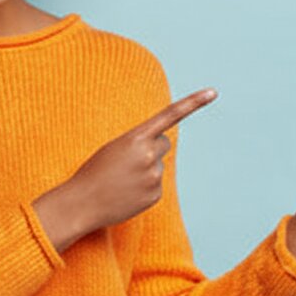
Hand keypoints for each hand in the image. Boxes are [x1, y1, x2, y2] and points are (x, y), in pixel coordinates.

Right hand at [33, 88, 217, 252]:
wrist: (82, 203)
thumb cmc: (94, 171)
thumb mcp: (114, 147)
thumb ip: (139, 143)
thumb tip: (160, 152)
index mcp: (136, 137)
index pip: (170, 115)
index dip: (193, 102)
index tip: (213, 92)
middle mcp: (149, 155)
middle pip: (164, 143)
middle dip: (153, 148)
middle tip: (129, 160)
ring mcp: (154, 176)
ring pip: (158, 165)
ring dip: (145, 169)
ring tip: (122, 179)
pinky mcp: (155, 195)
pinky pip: (155, 185)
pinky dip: (143, 187)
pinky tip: (126, 192)